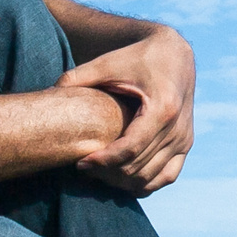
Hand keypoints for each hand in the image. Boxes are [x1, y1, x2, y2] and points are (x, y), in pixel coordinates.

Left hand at [61, 24, 195, 194]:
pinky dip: (144, 184)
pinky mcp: (186, 143)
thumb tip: (50, 93)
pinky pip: (166, 176)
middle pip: (138, 167)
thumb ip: (78, 77)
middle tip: (83, 167)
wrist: (174, 53)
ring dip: (122, 182)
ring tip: (98, 173)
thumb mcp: (107, 63)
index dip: (103, 161)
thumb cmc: (138, 57)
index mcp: (162, 108)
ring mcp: (184, 138)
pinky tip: (121, 178)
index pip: (130, 149)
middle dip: (107, 173)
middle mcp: (177, 128)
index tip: (80, 163)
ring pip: (150, 178)